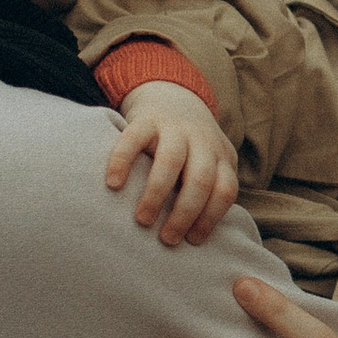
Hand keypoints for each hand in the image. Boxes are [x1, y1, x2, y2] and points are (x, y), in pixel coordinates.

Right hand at [108, 83, 240, 245]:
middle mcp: (201, 142)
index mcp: (220, 157)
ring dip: (157, 194)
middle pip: (200, 179)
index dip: (211, 217)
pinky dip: (122, 162)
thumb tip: (196, 238)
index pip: (225, 190)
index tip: (192, 241)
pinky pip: (134, 139)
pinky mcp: (146, 119)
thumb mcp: (209, 163)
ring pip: (171, 160)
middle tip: (167, 239)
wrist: (173, 97)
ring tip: (143, 220)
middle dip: (185, 213)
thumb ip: (210, 190)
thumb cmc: (191, 147)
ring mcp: (174, 128)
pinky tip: (112, 185)